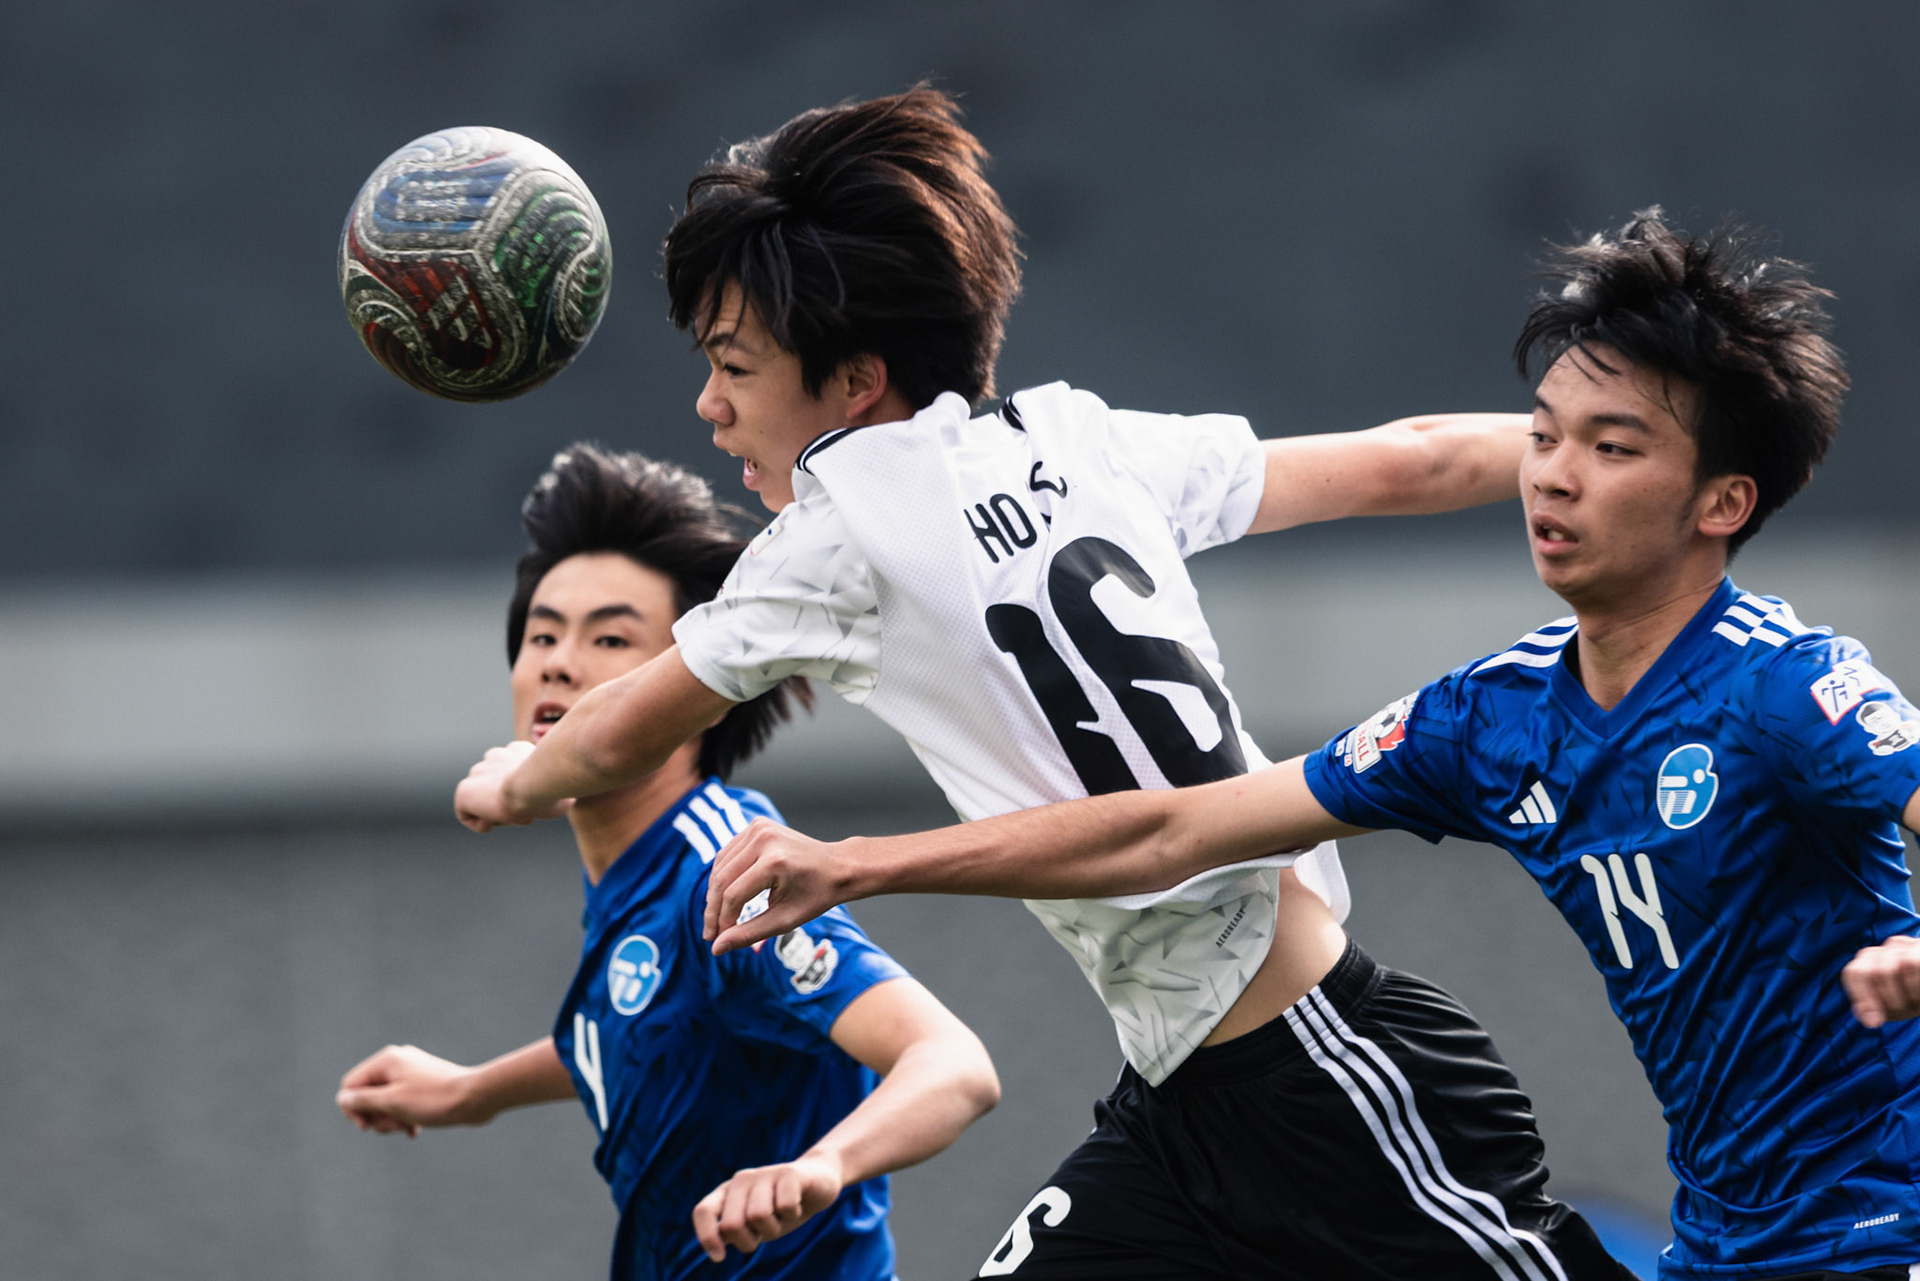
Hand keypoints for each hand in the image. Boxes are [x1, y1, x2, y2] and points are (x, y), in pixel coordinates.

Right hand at [336, 1044, 488, 1135]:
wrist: (476, 1098)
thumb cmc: (435, 1099)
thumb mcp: (393, 1103)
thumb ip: (364, 1101)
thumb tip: (343, 1098)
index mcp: (387, 1061)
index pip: (351, 1086)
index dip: (353, 1110)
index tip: (366, 1128)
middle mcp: (397, 1062)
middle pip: (368, 1095)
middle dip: (377, 1117)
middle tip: (395, 1127)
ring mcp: (411, 1072)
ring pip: (386, 1102)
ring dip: (392, 1120)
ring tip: (408, 1128)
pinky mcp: (423, 1084)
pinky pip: (403, 1103)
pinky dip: (404, 1117)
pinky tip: (414, 1131)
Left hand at [453, 740, 569, 831]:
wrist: (535, 782)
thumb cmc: (557, 786)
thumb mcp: (566, 785)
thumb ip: (556, 788)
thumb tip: (563, 797)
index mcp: (519, 751)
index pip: (514, 769)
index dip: (523, 792)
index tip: (534, 804)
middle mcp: (496, 756)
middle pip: (496, 785)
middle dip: (507, 802)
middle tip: (524, 812)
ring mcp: (478, 772)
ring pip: (482, 800)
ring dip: (496, 812)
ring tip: (511, 816)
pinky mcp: (464, 791)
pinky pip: (467, 814)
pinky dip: (481, 823)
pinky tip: (495, 822)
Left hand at [691, 1151, 844, 1262]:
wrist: (819, 1181)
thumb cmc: (780, 1209)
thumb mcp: (753, 1225)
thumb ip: (732, 1232)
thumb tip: (716, 1249)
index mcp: (727, 1192)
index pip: (704, 1211)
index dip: (707, 1237)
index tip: (720, 1258)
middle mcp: (741, 1179)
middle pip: (732, 1224)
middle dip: (750, 1240)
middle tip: (764, 1233)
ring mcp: (765, 1173)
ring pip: (759, 1216)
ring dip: (775, 1227)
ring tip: (782, 1218)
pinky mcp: (789, 1172)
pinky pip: (785, 1206)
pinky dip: (793, 1214)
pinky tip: (797, 1206)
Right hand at [703, 819, 853, 952]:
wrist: (838, 866)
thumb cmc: (815, 895)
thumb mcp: (784, 920)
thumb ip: (749, 934)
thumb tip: (717, 949)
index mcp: (774, 862)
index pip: (734, 896)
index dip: (722, 921)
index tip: (718, 941)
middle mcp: (764, 839)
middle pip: (722, 880)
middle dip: (713, 910)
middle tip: (710, 934)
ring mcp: (759, 827)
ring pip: (720, 866)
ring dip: (714, 894)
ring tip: (716, 918)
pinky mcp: (757, 824)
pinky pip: (729, 854)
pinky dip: (723, 875)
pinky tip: (724, 896)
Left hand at [1843, 935, 1919, 1027]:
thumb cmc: (1918, 995)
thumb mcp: (1901, 1005)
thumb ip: (1880, 1008)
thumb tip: (1869, 1018)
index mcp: (1875, 960)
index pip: (1854, 974)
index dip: (1861, 998)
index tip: (1874, 1023)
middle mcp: (1889, 948)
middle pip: (1867, 971)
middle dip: (1884, 1000)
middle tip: (1904, 1012)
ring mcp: (1909, 944)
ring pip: (1890, 968)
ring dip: (1905, 996)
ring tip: (1919, 1005)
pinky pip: (1912, 963)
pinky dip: (1916, 987)